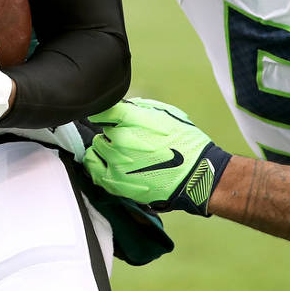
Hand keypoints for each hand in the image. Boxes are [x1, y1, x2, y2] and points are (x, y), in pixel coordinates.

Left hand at [83, 98, 232, 215]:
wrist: (196, 174)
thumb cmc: (184, 142)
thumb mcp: (164, 113)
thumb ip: (138, 108)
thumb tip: (122, 107)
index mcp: (131, 119)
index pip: (101, 111)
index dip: (104, 113)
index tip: (107, 117)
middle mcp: (120, 140)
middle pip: (101, 131)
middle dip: (111, 132)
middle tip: (126, 138)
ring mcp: (116, 163)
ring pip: (96, 149)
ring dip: (105, 149)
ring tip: (120, 152)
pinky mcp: (116, 183)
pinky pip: (94, 170)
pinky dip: (98, 165)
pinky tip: (109, 164)